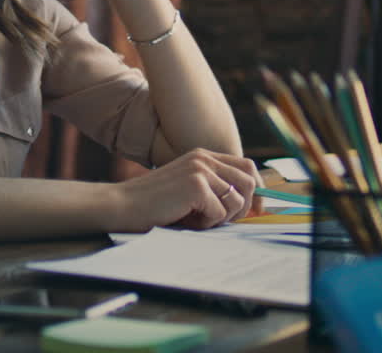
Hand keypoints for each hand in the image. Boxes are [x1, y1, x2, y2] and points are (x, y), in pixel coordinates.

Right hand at [107, 149, 261, 231]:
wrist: (123, 206)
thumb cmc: (156, 205)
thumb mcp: (190, 191)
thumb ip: (216, 190)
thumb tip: (254, 205)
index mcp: (204, 157)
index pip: (247, 166)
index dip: (257, 189)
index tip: (257, 209)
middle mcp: (204, 158)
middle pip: (249, 181)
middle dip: (244, 207)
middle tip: (223, 221)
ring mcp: (201, 170)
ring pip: (236, 201)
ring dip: (221, 218)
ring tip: (198, 219)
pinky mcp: (196, 186)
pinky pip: (219, 214)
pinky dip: (206, 224)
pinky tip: (187, 221)